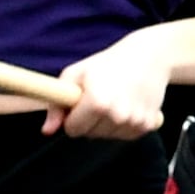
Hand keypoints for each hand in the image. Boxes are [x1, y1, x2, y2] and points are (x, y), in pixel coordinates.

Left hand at [48, 25, 173, 143]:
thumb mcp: (74, 75)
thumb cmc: (107, 64)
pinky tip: (128, 105)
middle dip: (89, 120)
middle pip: (90, 135)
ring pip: (108, 136)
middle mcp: (118, 115)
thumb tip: (46, 131)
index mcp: (98, 102)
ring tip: (115, 99)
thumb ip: (56, 105)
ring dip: (106, 123)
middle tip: (99, 96)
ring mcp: (135, 122)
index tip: (79, 102)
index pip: (73, 130)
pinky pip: (125, 135)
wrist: (149, 57)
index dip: (72, 116)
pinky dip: (123, 125)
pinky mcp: (148, 126)